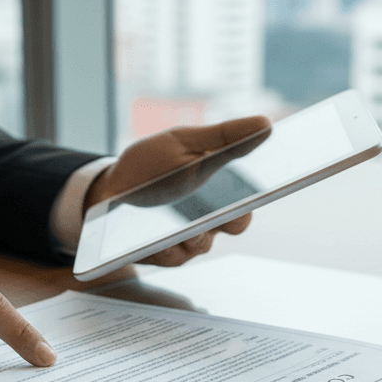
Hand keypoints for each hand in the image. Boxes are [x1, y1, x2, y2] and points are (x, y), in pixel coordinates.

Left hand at [85, 115, 270, 266]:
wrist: (110, 187)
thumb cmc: (152, 164)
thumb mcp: (186, 144)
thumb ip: (224, 139)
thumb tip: (265, 124)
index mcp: (221, 189)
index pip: (252, 196)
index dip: (266, 192)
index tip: (271, 186)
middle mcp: (210, 218)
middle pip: (236, 225)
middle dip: (233, 220)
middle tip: (228, 213)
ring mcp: (187, 239)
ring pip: (203, 244)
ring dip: (196, 235)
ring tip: (186, 228)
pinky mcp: (163, 253)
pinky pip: (172, 256)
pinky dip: (166, 247)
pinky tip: (157, 240)